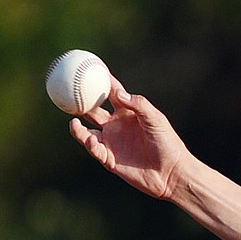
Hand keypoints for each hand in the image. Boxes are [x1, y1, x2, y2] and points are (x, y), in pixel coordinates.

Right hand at [69, 78, 190, 200]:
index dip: (102, 80)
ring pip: (88, 131)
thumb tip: (118, 93)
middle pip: (93, 110)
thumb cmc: (168, 144)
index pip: (112, 93)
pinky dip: (89, 144)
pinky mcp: (110, 159)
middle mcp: (117, 126)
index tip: (89, 66)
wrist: (172, 173)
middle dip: (80, 101)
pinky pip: (95, 150)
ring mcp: (112, 142)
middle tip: (68, 93)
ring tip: (74, 121)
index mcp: (128, 113)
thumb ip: (139, 105)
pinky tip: (89, 138)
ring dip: (78, 127)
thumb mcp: (156, 120)